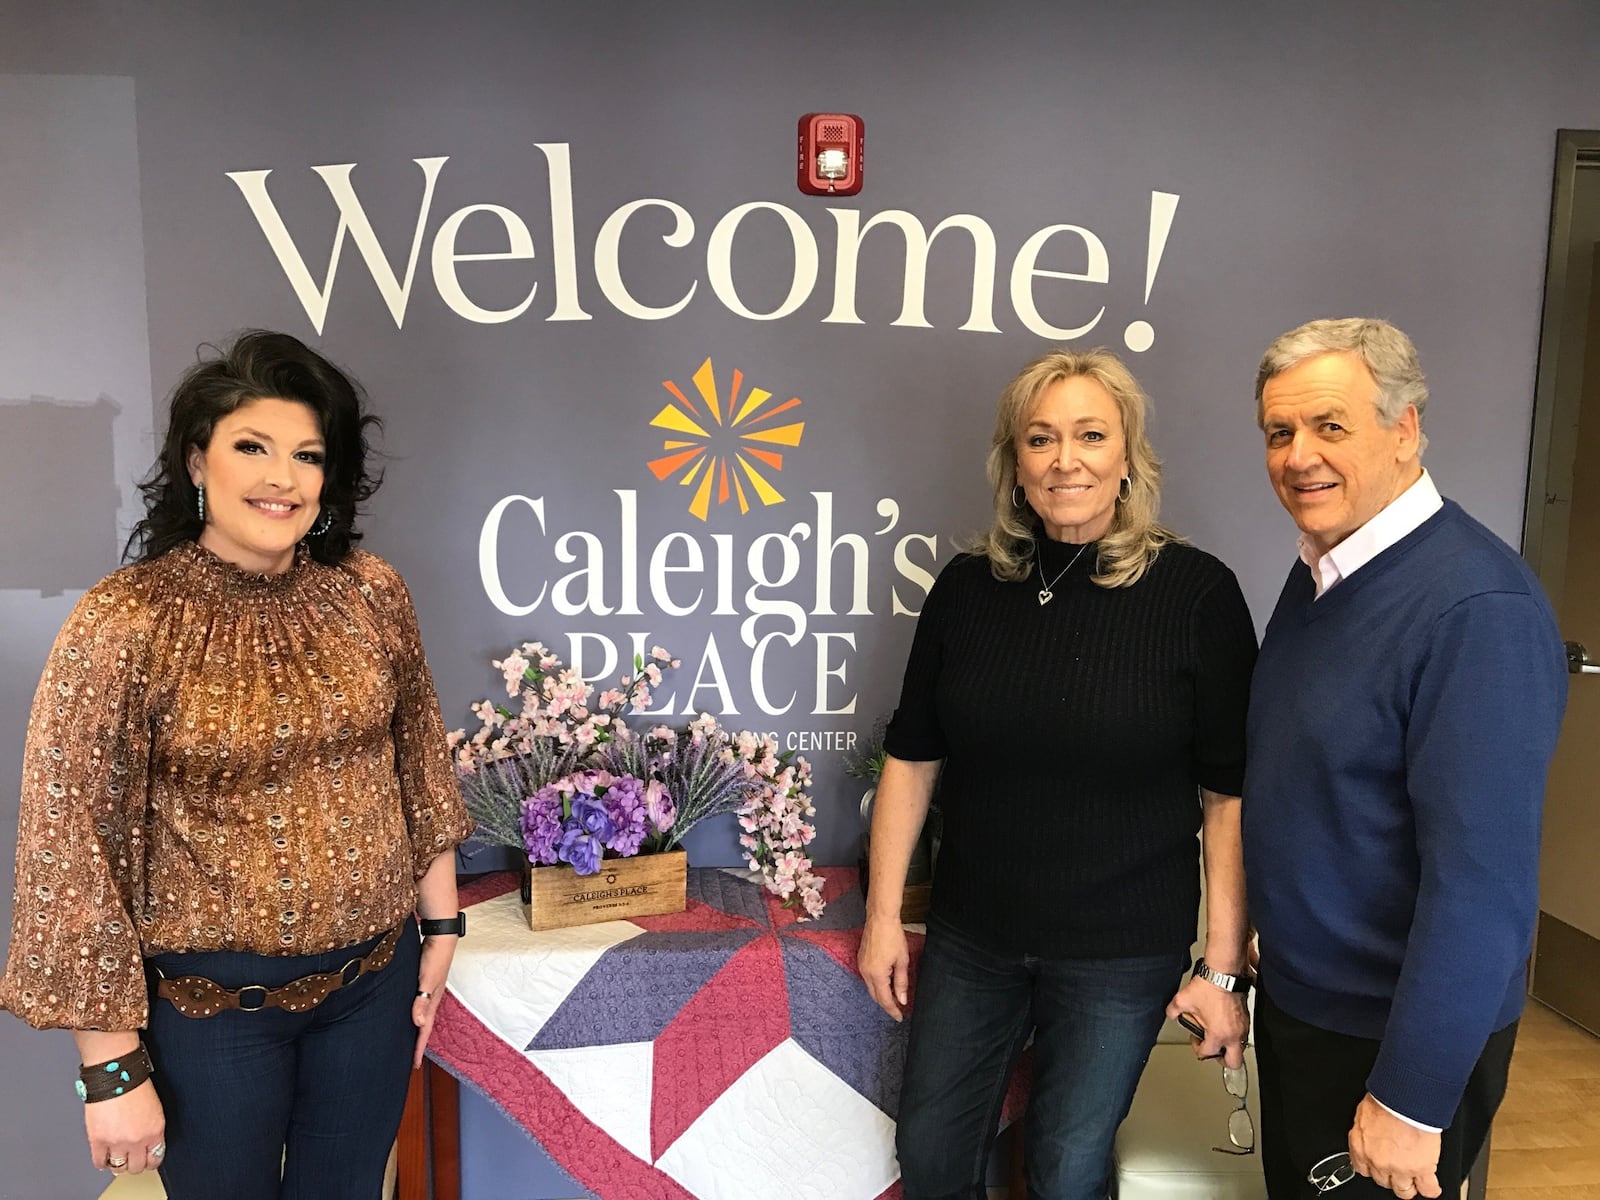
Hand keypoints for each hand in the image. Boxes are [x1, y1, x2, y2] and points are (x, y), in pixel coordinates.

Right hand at [84, 1079, 164, 1174]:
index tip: (146, 1159)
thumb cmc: (134, 1083)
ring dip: (118, 1164)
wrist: (116, 1074)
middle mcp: (138, 1139)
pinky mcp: (98, 1140)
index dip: (150, 1160)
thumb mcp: (154, 1107)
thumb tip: (146, 1140)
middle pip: (137, 1167)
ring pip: (119, 1167)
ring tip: (117, 1157)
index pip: (156, 1158)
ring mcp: (118, 1141)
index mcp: (155, 1129)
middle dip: (134, 1164)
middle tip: (130, 1158)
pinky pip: (99, 1162)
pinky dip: (102, 1162)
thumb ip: (151, 1127)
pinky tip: (104, 1157)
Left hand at [412, 933, 456, 1068]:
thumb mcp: (427, 980)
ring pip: (421, 1014)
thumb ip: (422, 1000)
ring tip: (407, 1038)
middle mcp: (431, 997)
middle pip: (424, 1025)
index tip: (414, 1064)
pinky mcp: (423, 980)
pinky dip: (414, 1011)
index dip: (419, 1047)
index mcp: (433, 1001)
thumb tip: (418, 1023)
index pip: (425, 1030)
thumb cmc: (434, 957)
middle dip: (418, 1042)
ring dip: (415, 1027)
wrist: (441, 935)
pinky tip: (406, 1010)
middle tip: (410, 1058)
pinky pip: (418, 1002)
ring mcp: (428, 989)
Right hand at [857, 913, 910, 1021]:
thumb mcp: (902, 960)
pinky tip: (885, 984)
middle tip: (898, 1011)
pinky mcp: (861, 959)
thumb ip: (901, 982)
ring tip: (893, 998)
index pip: (885, 1000)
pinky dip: (876, 985)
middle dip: (886, 1004)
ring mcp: (861, 965)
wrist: (880, 918)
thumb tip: (902, 999)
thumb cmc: (893, 937)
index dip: (893, 1010)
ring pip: (870, 987)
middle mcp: (866, 972)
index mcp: (877, 974)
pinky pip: (868, 978)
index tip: (900, 1017)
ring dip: (881, 995)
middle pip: (875, 996)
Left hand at [1165, 977, 1249, 1067]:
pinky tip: (1222, 1022)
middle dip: (1221, 1059)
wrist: (1224, 973)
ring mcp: (1243, 1027)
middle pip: (1233, 1062)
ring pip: (1239, 1047)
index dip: (1197, 1049)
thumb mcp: (1183, 1000)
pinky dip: (1233, 1033)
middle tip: (1213, 1050)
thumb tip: (1171, 1014)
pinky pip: (1242, 1033)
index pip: (1208, 1053)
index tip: (1195, 1040)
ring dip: (1227, 1045)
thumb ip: (1173, 1011)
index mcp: (1218, 1035)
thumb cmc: (1209, 986)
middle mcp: (1234, 1035)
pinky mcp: (1247, 1018)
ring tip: (1216, 1034)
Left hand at [1348, 1093, 1441, 1197]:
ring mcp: (1399, 1167)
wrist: (1405, 1098)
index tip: (1379, 1168)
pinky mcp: (1421, 1168)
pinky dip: (1431, 1189)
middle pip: (1383, 1182)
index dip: (1374, 1169)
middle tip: (1398, 1170)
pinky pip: (1428, 1189)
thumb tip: (1370, 1132)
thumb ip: (1365, 1130)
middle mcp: (1377, 1161)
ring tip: (1414, 1180)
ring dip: (1409, 1185)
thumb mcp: (1364, 1114)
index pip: (1363, 1170)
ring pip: (1404, 1190)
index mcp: (1360, 1146)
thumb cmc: (1385, 1099)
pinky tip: (1432, 1186)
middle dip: (1390, 1177)